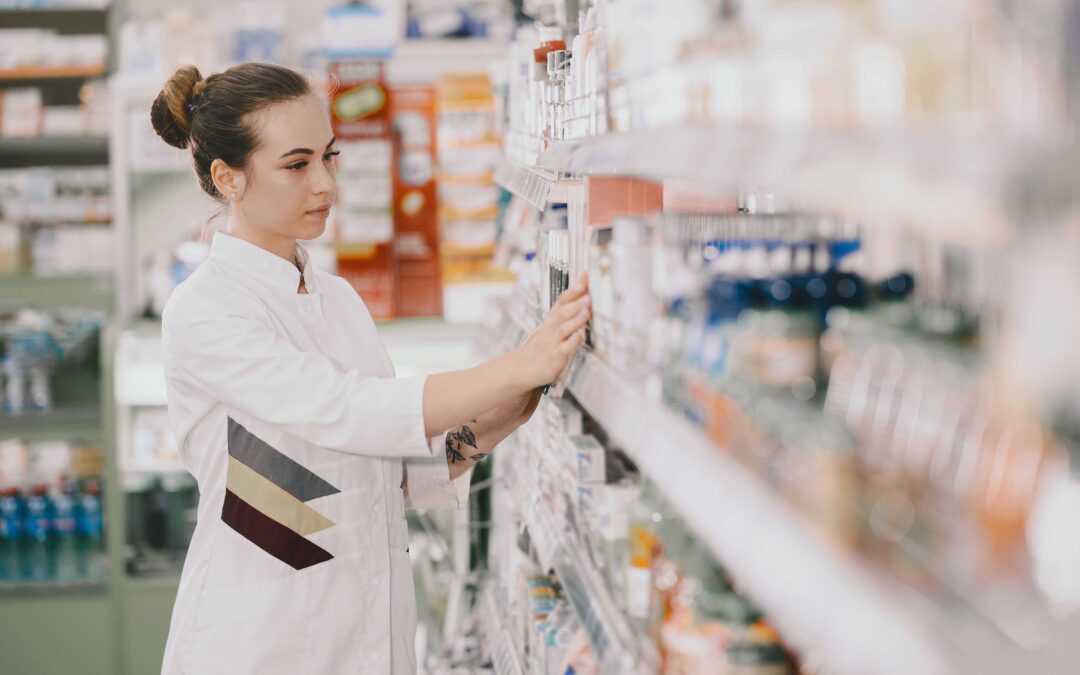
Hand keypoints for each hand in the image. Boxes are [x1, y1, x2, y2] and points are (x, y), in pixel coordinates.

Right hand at [514, 274, 589, 389]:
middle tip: (587, 290)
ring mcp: (553, 342)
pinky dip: (573, 342)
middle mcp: (551, 329)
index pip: (563, 300)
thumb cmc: (540, 349)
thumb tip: (584, 302)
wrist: (521, 369)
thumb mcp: (550, 329)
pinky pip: (564, 348)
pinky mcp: (555, 356)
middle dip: (575, 300)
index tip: (585, 275)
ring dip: (576, 317)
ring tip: (587, 308)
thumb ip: (566, 316)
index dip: (574, 287)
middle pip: (563, 311)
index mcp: (551, 321)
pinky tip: (580, 336)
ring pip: (564, 327)